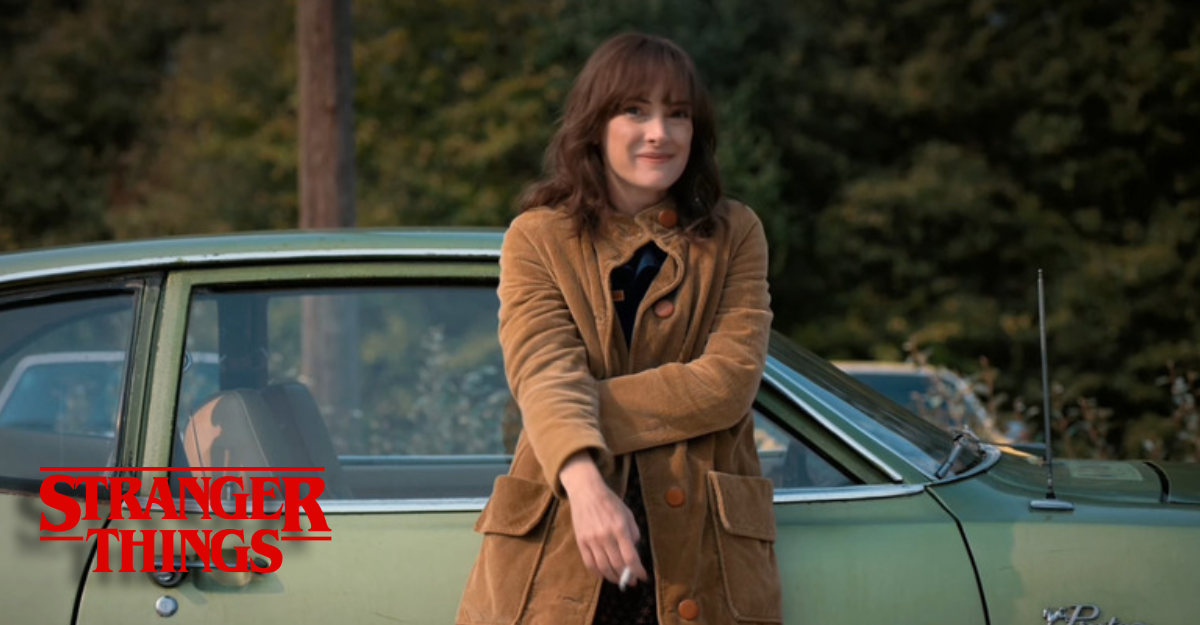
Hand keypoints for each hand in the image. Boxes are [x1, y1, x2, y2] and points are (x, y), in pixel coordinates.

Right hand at [559, 452, 647, 586]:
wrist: (586, 491)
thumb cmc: (610, 502)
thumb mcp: (628, 513)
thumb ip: (634, 532)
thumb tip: (634, 552)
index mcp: (619, 528)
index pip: (630, 557)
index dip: (638, 571)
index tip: (643, 577)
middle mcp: (605, 536)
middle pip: (617, 565)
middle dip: (627, 577)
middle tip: (632, 581)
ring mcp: (591, 539)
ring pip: (603, 567)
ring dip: (613, 578)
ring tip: (620, 580)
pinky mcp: (580, 541)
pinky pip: (589, 563)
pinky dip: (598, 573)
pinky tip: (604, 574)